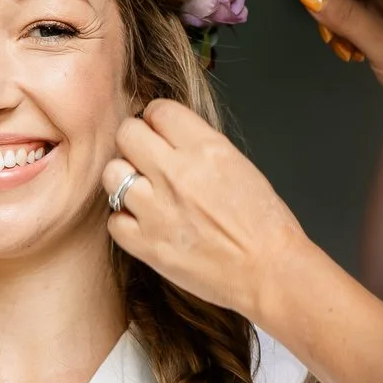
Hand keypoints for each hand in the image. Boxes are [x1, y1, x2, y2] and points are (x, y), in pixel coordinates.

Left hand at [105, 100, 316, 323]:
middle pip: (127, 134)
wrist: (270, 271)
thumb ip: (200, 148)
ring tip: (144, 193)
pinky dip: (127, 222)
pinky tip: (146, 224)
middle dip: (135, 143)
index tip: (160, 133)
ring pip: (113, 174)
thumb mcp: (240, 166)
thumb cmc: (265, 225)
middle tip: (146, 159)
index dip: (157, 120)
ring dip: (125, 181)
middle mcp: (177, 174)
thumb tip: (171, 140)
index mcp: (206, 149)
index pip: (159, 111)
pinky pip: (115, 221)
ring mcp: (158, 210)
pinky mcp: (147, 245)